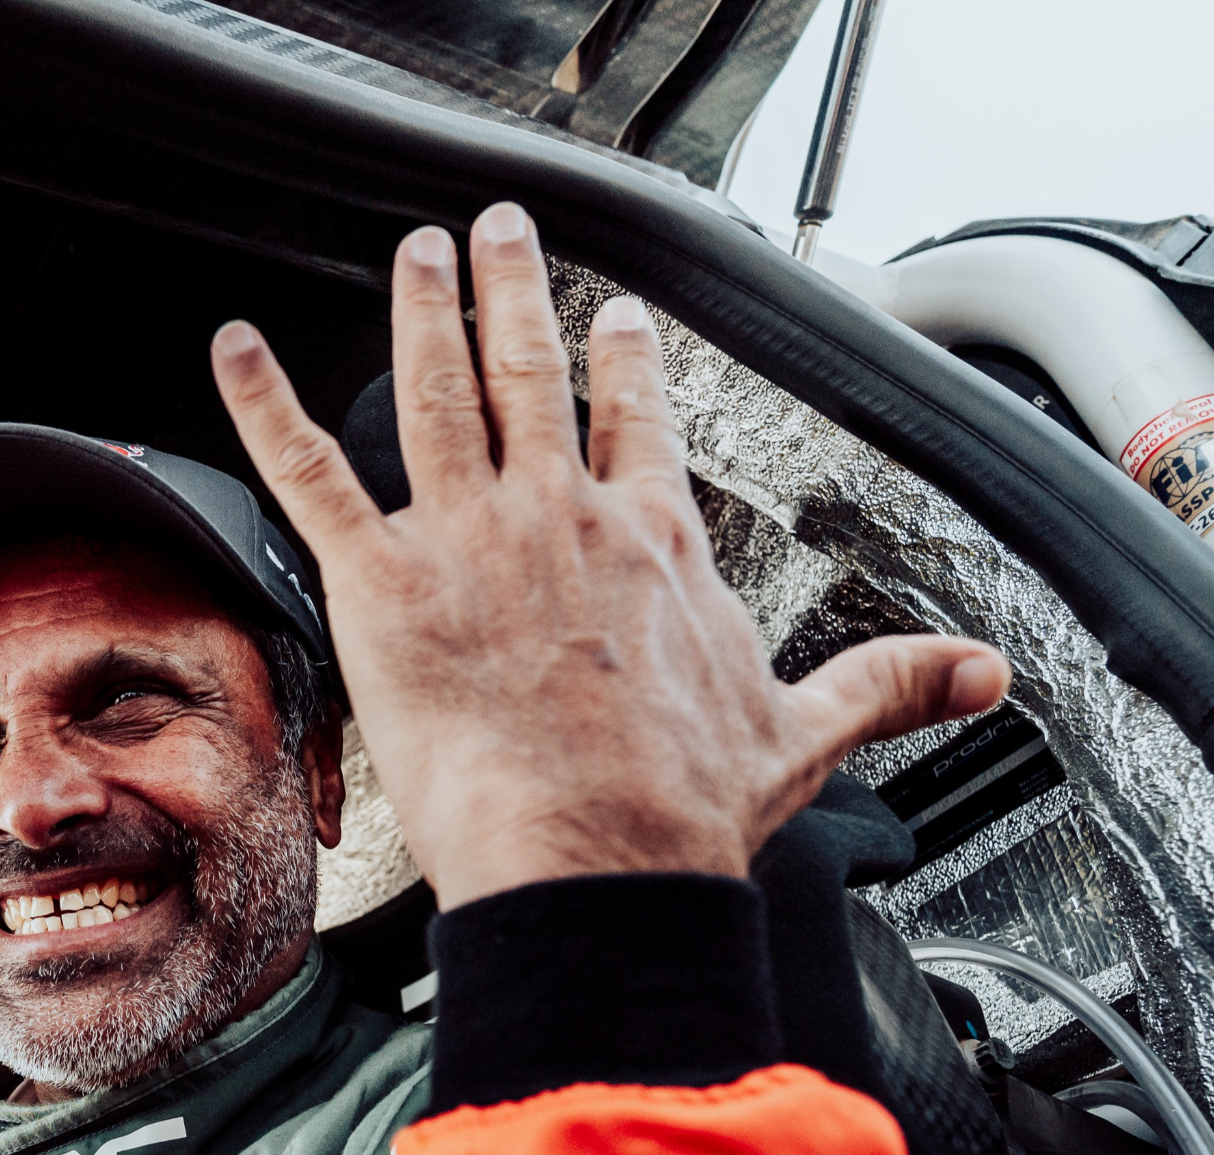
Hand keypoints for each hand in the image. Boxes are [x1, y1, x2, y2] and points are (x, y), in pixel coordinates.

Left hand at [209, 202, 1008, 905]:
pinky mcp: (384, 583)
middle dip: (513, 291)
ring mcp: (470, 538)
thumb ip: (889, 686)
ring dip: (421, 309)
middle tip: (498, 232)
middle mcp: (561, 517)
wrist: (595, 863)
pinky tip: (234, 353)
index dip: (625, 360)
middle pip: (535, 372)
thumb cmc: (680, 813)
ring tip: (415, 254)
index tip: (616, 317)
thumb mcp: (805, 734)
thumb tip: (980, 676)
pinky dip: (264, 405)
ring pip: (437, 390)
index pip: (637, 424)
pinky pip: (311, 472)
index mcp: (652, 545)